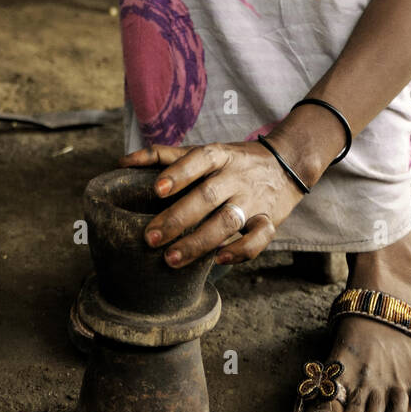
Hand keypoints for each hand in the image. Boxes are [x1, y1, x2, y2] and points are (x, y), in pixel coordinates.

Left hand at [118, 141, 305, 267]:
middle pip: (207, 196)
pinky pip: (259, 238)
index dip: (179, 173)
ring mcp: (254, 200)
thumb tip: (122, 161)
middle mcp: (236, 177)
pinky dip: (240, 250)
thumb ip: (166, 156)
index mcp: (220, 156)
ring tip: (171, 259)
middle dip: (178, 219)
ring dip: (199, 242)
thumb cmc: (234, 161)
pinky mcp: (270, 220)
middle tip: (150, 238)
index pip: (199, 159)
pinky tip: (218, 260)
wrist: (288, 163)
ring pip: (228, 221)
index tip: (156, 190)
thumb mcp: (206, 151)